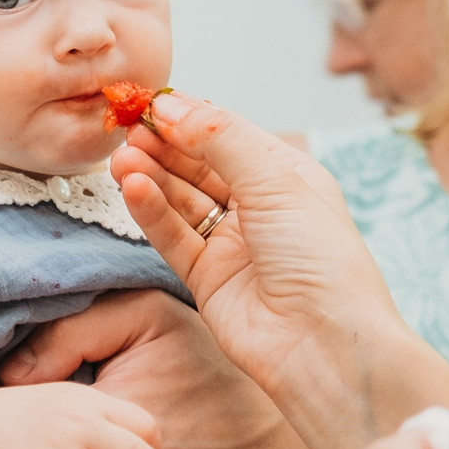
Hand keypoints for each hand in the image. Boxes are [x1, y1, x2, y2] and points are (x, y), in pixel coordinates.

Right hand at [109, 96, 448, 448]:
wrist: (326, 346)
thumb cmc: (324, 262)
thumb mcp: (277, 182)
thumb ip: (221, 139)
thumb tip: (173, 106)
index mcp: (290, 178)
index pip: (230, 135)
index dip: (190, 117)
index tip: (149, 102)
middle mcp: (261, 209)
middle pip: (200, 166)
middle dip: (164, 145)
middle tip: (127, 128)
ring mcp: (234, 245)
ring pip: (181, 200)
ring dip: (152, 177)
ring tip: (122, 158)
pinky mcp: (209, 280)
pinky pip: (173, 237)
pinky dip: (152, 212)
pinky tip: (132, 189)